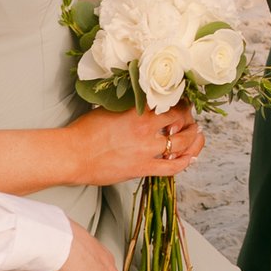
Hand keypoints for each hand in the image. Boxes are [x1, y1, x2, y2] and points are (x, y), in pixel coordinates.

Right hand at [69, 104, 204, 186]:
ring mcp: (146, 150)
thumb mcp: (110, 108)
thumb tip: (143, 101)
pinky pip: (172, 167)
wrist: (73, 154)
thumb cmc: (85, 130)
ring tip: (197, 135)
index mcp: (139, 111)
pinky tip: (191, 157)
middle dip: (190, 119)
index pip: (171, 102)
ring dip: (194, 138)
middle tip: (191, 119)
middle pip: (181, 120)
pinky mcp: (143, 169)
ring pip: (182, 143)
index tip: (183, 103)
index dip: (182, 103)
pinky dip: (185, 161)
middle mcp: (146, 129)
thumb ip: (131, 105)